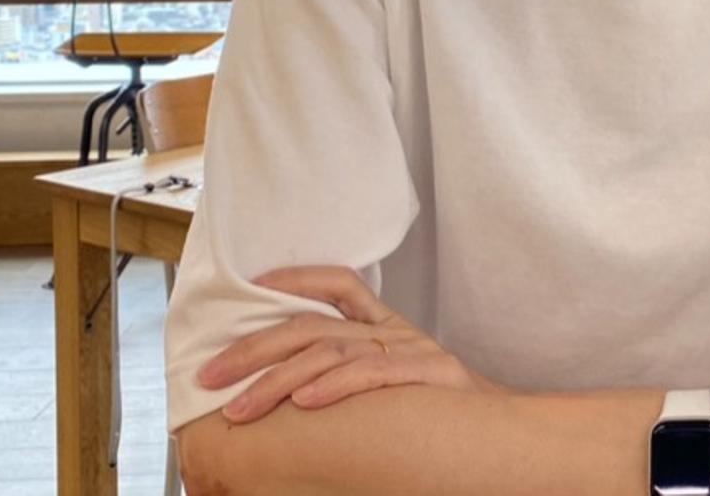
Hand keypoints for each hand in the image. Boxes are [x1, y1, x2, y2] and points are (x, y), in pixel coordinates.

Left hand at [194, 266, 501, 422]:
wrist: (501, 431)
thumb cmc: (437, 413)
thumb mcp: (393, 380)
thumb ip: (350, 371)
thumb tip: (287, 389)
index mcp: (385, 326)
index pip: (338, 284)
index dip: (294, 278)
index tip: (246, 290)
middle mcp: (394, 331)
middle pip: (312, 324)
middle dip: (253, 348)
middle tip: (208, 376)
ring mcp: (411, 350)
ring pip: (332, 350)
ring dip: (278, 380)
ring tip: (240, 408)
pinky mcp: (429, 374)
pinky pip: (373, 374)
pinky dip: (335, 387)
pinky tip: (306, 404)